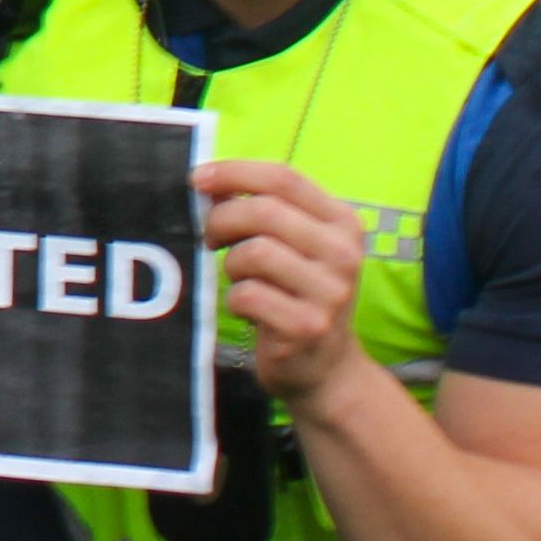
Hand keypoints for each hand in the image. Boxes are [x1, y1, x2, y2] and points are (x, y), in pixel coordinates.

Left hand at [199, 159, 373, 402]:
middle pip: (263, 212)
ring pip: (253, 252)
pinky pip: (247, 295)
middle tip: (209, 238)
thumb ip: (263, 210)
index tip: (197, 178)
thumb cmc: (296, 294)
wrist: (326, 368)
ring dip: (232, 265)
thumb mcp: (294, 246)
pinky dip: (236, 300)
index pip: (284, 178)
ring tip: (242, 280)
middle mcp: (344, 254)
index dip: (234, 172)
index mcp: (343, 223)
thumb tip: (208, 182)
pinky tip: (250, 311)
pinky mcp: (308, 326)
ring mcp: (331, 292)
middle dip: (221, 220)